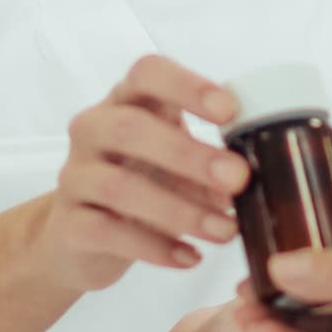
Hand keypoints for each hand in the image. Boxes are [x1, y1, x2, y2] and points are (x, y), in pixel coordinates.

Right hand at [29, 56, 248, 296]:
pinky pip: (107, 232)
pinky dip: (154, 247)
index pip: (147, 74)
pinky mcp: (68, 224)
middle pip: (128, 127)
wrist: (77, 238)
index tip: (230, 110)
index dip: (187, 86)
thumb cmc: (140, 185)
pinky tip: (189, 257)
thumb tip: (264, 177)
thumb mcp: (177, 165)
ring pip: (117, 186)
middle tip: (238, 179)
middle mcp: (93, 131)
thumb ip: (214, 164)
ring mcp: (75, 177)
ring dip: (179, 210)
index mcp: (126, 102)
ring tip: (225, 231)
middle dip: (188, 154)